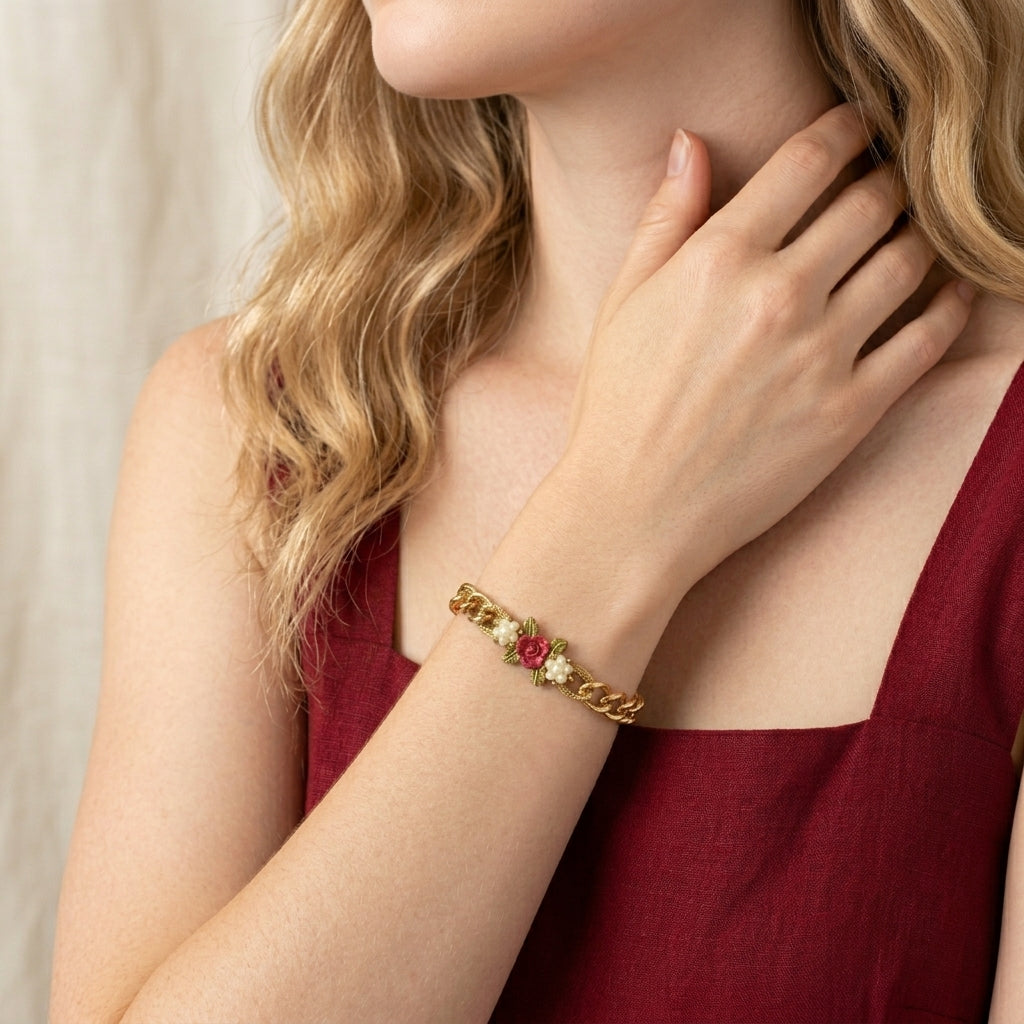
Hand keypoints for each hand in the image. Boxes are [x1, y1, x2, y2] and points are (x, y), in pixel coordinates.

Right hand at [561, 104, 973, 590]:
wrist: (633, 512)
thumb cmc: (619, 407)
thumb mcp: (623, 302)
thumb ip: (663, 218)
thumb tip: (691, 141)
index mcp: (718, 260)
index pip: (807, 162)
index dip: (843, 130)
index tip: (856, 127)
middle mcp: (777, 296)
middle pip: (870, 204)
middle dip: (886, 181)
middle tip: (885, 186)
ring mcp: (820, 355)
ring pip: (907, 261)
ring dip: (919, 236)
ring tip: (911, 237)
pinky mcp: (850, 412)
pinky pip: (926, 339)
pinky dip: (949, 306)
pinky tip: (948, 294)